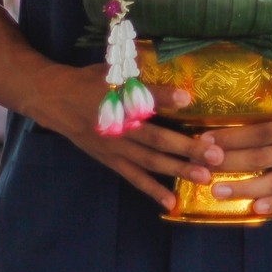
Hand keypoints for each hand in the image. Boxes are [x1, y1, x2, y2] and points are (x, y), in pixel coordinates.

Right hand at [19, 61, 201, 211]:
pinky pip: (134, 177)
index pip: (143, 98)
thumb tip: (167, 74)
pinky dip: (152, 190)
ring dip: (178, 170)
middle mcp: (118, 127)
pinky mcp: (111, 160)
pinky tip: (171, 201)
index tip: (188, 99)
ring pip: (150, 161)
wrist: (55, 101)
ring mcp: (115, 147)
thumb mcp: (112, 71)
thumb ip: (140, 76)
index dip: (164, 97)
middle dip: (187, 147)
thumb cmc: (90, 82)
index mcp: (118, 100)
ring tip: (204, 177)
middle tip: (215, 154)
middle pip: (155, 138)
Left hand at [192, 118, 271, 216]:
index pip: (258, 133)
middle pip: (258, 159)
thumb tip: (246, 83)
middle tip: (203, 166)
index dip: (232, 137)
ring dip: (242, 188)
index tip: (206, 138)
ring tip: (217, 191)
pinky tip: (254, 209)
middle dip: (228, 163)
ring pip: (270, 183)